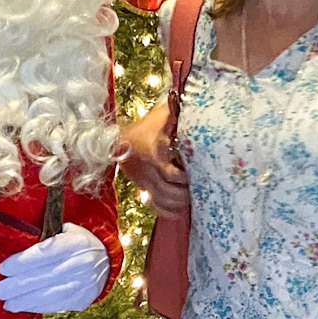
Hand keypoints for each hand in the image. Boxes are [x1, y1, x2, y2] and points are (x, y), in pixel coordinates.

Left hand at [0, 224, 110, 313]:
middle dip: (18, 285)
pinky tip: (23, 306)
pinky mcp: (83, 299)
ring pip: (50, 294)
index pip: (46, 253)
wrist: (107, 260)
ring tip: (7, 303)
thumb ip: (44, 236)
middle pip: (45, 276)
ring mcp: (85, 284)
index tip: (3, 269)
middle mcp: (83, 264)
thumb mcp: (65, 230)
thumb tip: (13, 245)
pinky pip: (57, 305)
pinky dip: (38, 306)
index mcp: (77, 242)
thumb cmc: (78, 242)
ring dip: (25, 300)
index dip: (22, 262)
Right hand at [119, 102, 189, 219]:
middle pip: (166, 190)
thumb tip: (194, 105)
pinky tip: (179, 212)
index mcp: (152, 150)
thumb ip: (177, 112)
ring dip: (178, 203)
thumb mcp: (164, 115)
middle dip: (184, 193)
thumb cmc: (148, 125)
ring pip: (160, 199)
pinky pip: (153, 205)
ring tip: (192, 199)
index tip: (195, 174)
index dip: (183, 177)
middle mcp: (145, 168)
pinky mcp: (141, 186)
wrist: (118, 138)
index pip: (169, 172)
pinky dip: (166, 211)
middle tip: (199, 189)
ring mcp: (142, 179)